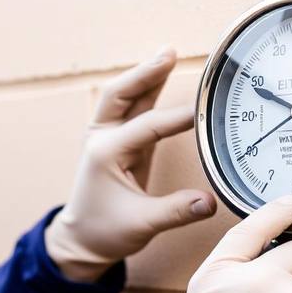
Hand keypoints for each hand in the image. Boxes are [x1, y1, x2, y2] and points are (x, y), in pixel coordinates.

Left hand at [45, 46, 216, 281]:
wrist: (81, 240)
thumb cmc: (104, 231)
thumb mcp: (141, 225)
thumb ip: (176, 211)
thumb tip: (210, 202)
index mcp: (106, 153)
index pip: (147, 126)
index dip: (177, 118)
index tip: (204, 111)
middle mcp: (103, 138)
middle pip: (121, 94)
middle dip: (145, 73)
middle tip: (169, 53)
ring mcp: (108, 137)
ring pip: (124, 97)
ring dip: (144, 76)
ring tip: (167, 54)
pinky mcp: (119, 142)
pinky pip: (132, 110)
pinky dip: (145, 91)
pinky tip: (161, 77)